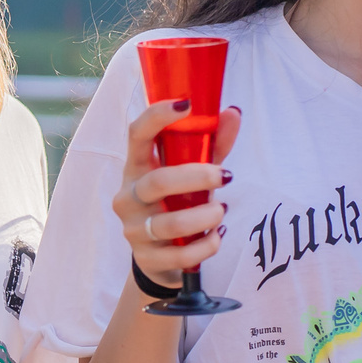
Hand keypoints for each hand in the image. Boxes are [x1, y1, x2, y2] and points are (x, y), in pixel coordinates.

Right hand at [113, 98, 242, 281]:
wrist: (160, 257)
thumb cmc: (177, 203)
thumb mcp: (193, 172)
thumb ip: (212, 146)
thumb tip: (233, 113)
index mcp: (137, 167)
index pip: (137, 135)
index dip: (157, 117)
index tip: (185, 104)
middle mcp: (128, 196)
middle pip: (157, 182)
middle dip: (196, 178)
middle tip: (226, 176)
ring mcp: (134, 229)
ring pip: (168, 224)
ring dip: (203, 217)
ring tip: (222, 211)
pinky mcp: (147, 258)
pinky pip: (179, 255)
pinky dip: (205, 245)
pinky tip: (216, 237)